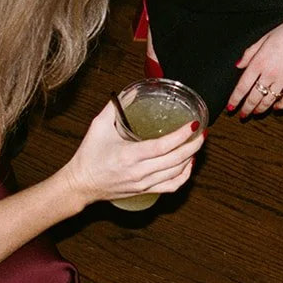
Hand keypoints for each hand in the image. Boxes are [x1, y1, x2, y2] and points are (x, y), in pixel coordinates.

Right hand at [61, 102, 204, 206]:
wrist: (80, 185)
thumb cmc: (89, 156)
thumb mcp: (99, 126)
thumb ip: (115, 107)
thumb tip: (131, 91)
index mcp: (129, 155)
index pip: (163, 146)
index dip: (182, 135)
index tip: (193, 124)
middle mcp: (139, 171)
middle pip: (176, 160)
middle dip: (193, 145)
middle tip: (202, 132)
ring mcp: (143, 183)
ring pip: (177, 173)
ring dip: (190, 158)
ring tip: (196, 144)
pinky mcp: (145, 191)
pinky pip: (171, 186)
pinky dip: (184, 176)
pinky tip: (188, 164)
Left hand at [229, 7, 282, 116]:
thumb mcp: (263, 39)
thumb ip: (249, 54)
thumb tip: (238, 65)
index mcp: (259, 62)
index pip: (242, 87)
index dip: (235, 100)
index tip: (230, 108)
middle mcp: (270, 74)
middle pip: (254, 97)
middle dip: (247, 109)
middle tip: (242, 116)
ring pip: (269, 101)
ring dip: (261, 109)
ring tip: (256, 113)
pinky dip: (280, 106)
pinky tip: (275, 107)